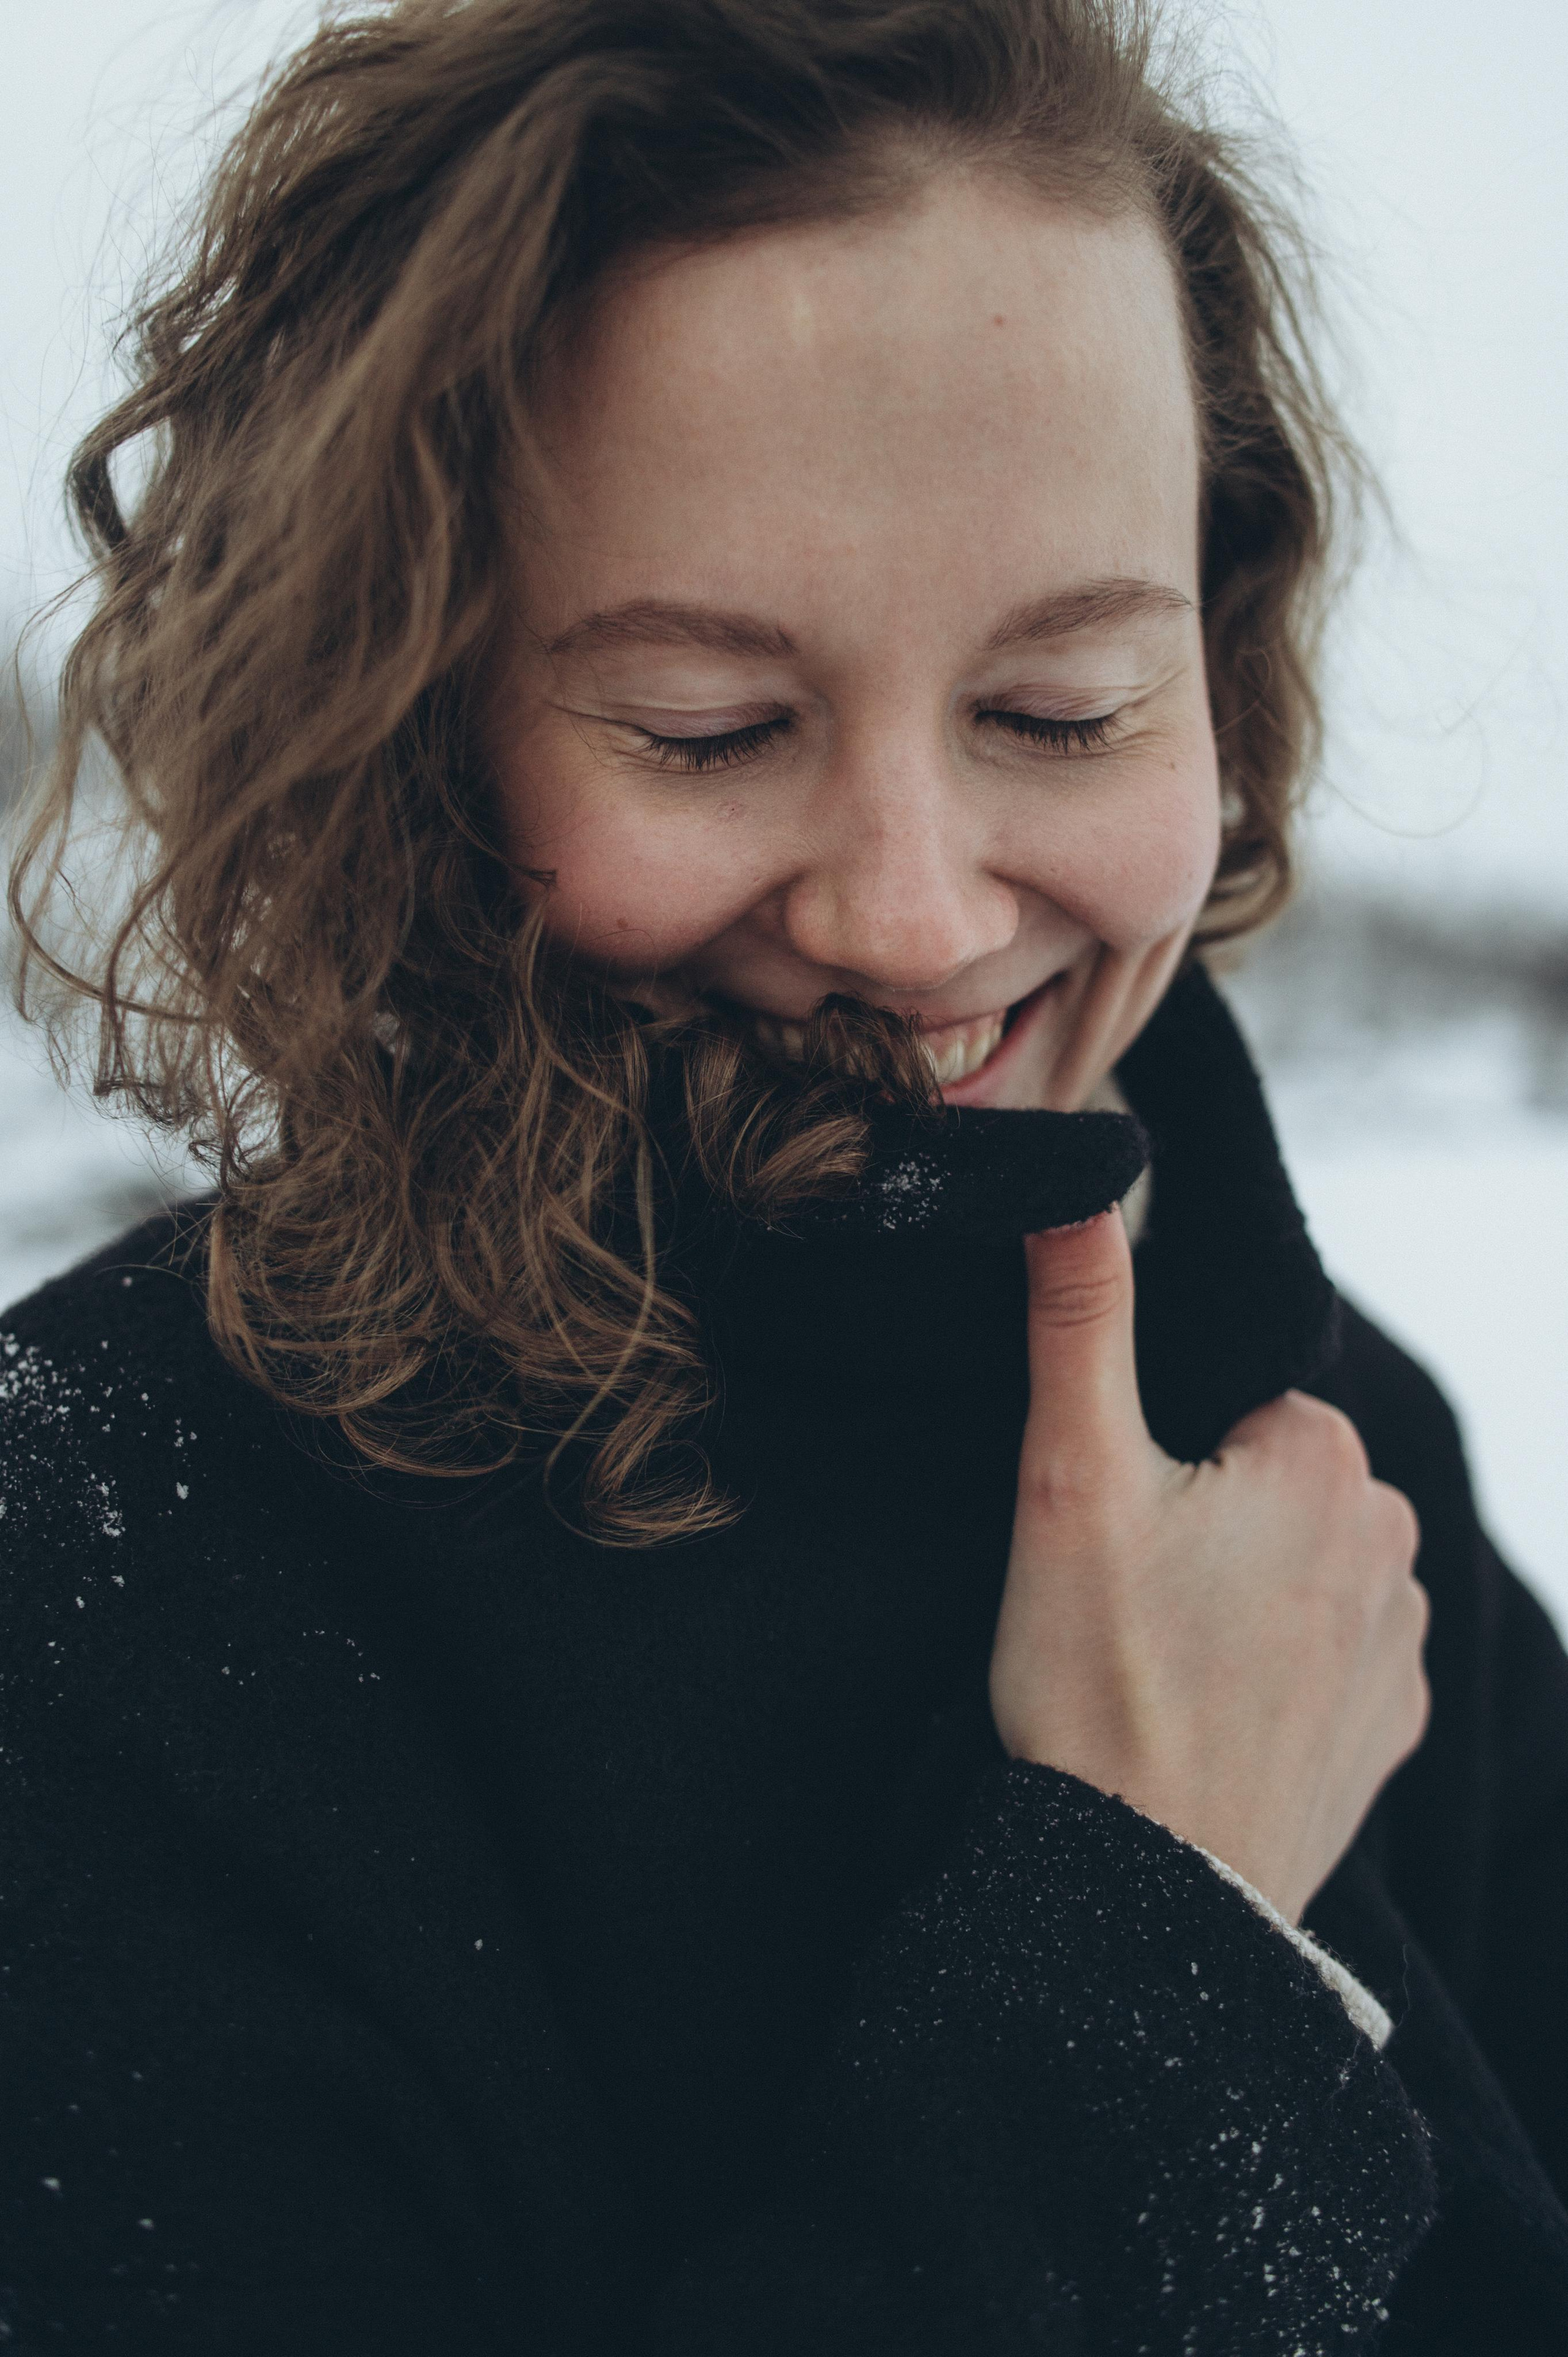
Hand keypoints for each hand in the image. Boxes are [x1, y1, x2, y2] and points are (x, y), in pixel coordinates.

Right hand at [989, 1209, 1429, 1923]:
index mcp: (1325, 1458)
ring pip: (1300, 1567)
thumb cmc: (1098, 1680)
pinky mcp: (1394, 1731)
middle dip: (1205, 1523)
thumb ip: (1080, 1321)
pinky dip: (1277, 1673)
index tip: (1117, 1535)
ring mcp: (1406, 1643)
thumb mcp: (1068, 1482)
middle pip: (1268, 1484)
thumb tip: (1073, 1186)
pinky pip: (1332, 1657)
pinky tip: (1211, 1716)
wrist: (1149, 1893)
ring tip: (1162, 1666)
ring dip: (1243, 1596)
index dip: (1157, 1463)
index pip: (1231, 1408)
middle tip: (1126, 1604)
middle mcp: (1396, 1537)